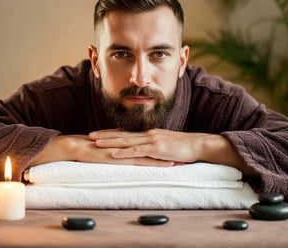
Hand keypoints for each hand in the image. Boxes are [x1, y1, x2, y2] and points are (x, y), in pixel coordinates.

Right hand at [28, 134, 174, 167]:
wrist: (76, 146)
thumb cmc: (90, 148)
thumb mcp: (107, 147)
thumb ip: (117, 147)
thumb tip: (124, 150)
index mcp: (126, 140)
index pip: (147, 142)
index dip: (161, 145)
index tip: (174, 149)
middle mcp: (129, 143)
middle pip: (153, 146)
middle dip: (168, 150)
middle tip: (183, 152)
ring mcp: (126, 149)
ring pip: (151, 153)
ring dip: (166, 156)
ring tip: (181, 159)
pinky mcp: (122, 157)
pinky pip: (142, 160)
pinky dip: (155, 162)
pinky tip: (166, 165)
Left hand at [89, 128, 256, 175]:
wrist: (197, 144)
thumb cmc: (183, 146)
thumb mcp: (166, 145)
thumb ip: (154, 147)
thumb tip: (146, 151)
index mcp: (149, 134)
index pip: (127, 133)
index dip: (112, 133)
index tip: (100, 133)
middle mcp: (147, 134)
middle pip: (122, 134)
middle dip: (105, 135)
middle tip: (90, 135)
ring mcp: (151, 140)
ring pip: (126, 141)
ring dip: (109, 142)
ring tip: (95, 142)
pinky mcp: (156, 149)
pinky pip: (136, 151)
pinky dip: (123, 152)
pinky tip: (112, 153)